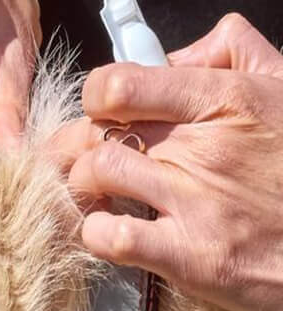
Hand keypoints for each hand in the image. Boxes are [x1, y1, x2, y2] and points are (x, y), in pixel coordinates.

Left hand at [55, 14, 282, 310]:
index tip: (106, 113)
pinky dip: (96, 234)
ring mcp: (196, 202)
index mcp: (227, 99)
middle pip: (97, 131)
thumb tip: (174, 54)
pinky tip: (109, 233)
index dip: (99, 97)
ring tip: (97, 195)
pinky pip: (110, 237)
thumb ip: (234, 53)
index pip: (120, 84)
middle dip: (77, 145)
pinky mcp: (191, 257)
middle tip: (80, 160)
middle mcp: (205, 147)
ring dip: (83, 186)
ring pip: (96, 174)